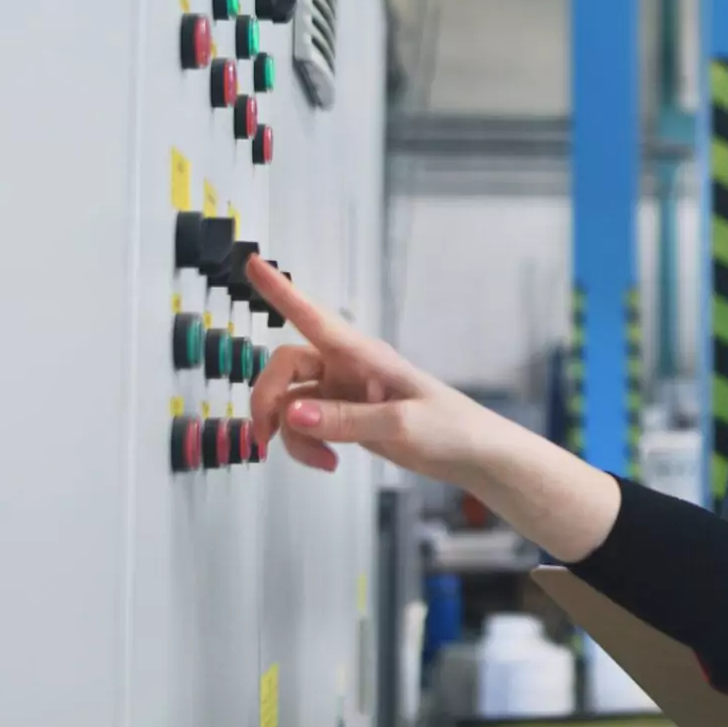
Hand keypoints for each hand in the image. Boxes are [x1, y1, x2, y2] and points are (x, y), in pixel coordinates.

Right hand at [244, 259, 492, 479]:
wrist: (475, 456)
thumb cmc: (451, 428)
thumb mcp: (401, 424)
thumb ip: (345, 420)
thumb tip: (291, 414)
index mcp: (364, 354)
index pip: (312, 316)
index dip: (279, 291)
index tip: (251, 263)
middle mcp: (347, 367)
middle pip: (285, 366)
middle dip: (268, 399)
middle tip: (265, 436)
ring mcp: (344, 392)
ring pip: (291, 402)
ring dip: (291, 433)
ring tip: (321, 461)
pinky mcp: (344, 417)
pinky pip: (305, 425)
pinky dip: (306, 445)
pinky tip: (329, 462)